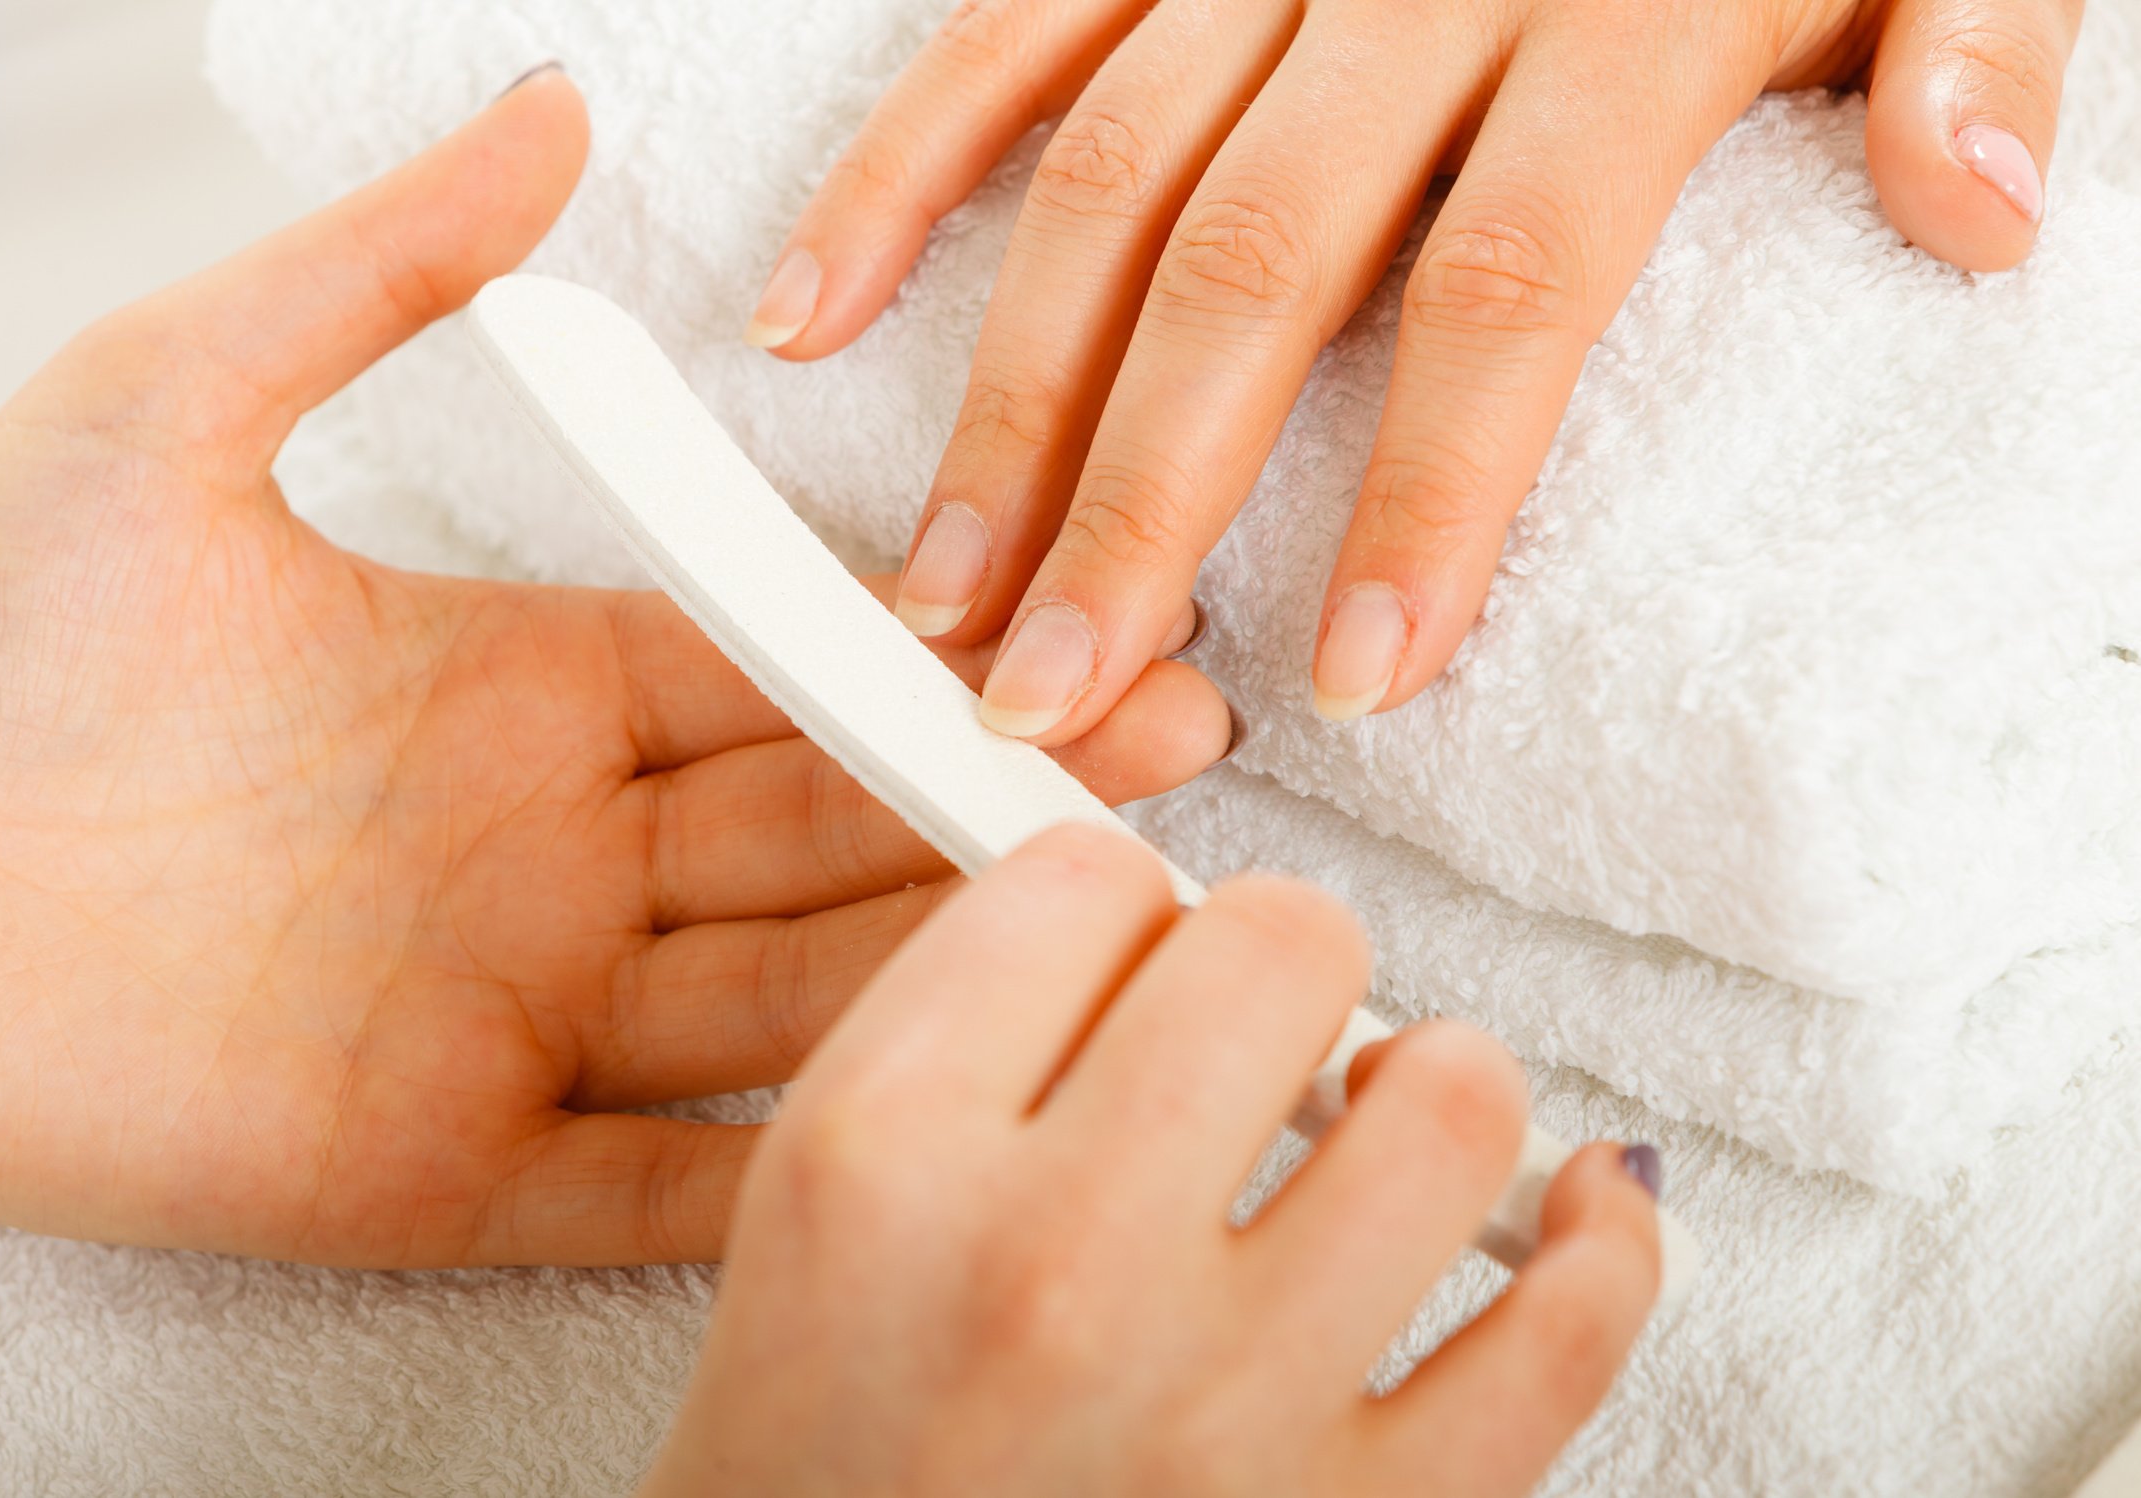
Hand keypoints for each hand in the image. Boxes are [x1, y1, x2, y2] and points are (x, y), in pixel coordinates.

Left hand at [0, 69, 1230, 1268]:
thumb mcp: (180, 397)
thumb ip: (387, 273)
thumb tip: (552, 108)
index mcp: (528, 685)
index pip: (784, 669)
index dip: (935, 651)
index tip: (1086, 620)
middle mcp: (554, 856)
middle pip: (825, 829)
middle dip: (1003, 793)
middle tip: (1178, 748)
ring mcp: (512, 1021)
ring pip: (781, 998)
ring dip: (944, 966)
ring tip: (1117, 925)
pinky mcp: (440, 1175)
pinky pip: (645, 1183)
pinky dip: (783, 1171)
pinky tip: (937, 1135)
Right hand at [642, 826, 1660, 1497]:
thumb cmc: (822, 1479)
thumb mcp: (802, 1214)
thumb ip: (959, 1035)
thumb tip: (1156, 919)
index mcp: (885, 1162)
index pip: (1084, 882)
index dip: (1117, 904)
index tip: (1128, 954)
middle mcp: (1053, 1270)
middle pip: (1281, 945)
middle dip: (1272, 963)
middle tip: (1247, 1031)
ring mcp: (1225, 1413)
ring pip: (1452, 1103)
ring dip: (1428, 1088)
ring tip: (1373, 1128)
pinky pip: (1569, 1332)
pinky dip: (1600, 1241)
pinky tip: (1569, 1206)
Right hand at [750, 0, 2081, 733]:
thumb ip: (1981, 37)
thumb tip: (1971, 224)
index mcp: (1624, 3)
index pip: (1513, 281)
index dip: (1431, 491)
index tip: (1357, 681)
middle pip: (1258, 264)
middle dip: (1147, 495)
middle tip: (1065, 691)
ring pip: (1111, 178)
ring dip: (1011, 396)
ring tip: (947, 590)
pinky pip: (1008, 28)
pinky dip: (903, 166)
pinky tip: (812, 316)